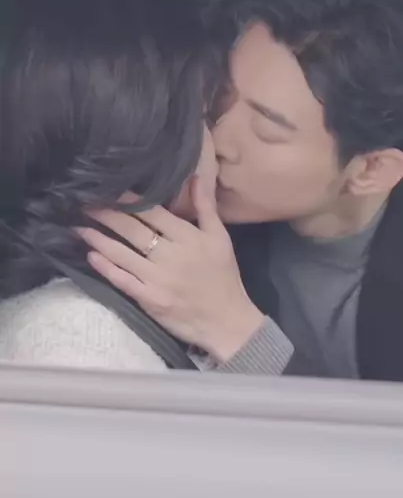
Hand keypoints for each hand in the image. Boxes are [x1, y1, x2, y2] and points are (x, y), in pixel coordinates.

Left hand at [77, 178, 264, 362]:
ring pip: (123, 254)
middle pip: (133, 230)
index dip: (129, 202)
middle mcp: (170, 255)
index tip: (110, 191)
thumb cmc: (223, 276)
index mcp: (187, 237)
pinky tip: (91, 256)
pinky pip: (123, 280)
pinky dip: (106, 268)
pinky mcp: (149, 299)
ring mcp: (157, 278)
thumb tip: (195, 177)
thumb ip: (206, 206)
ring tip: (80, 228)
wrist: (227, 320)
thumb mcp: (220, 237)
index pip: (153, 213)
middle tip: (86, 204)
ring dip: (99, 240)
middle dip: (108, 216)